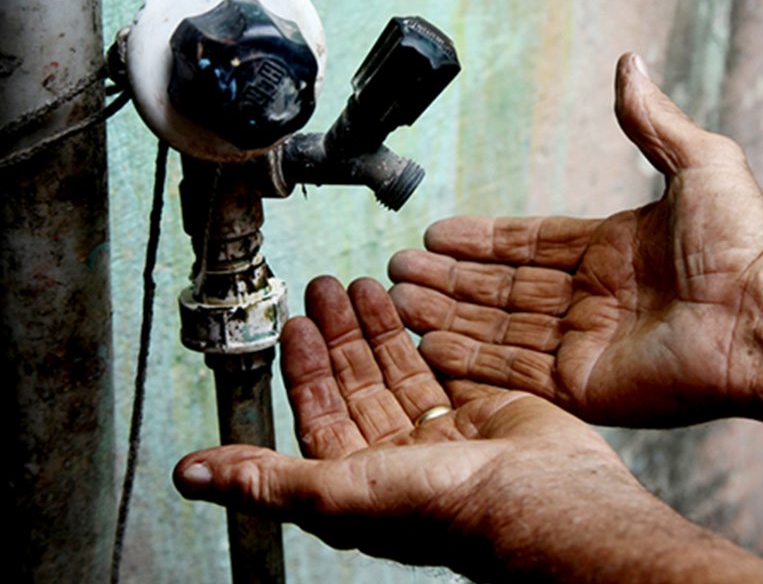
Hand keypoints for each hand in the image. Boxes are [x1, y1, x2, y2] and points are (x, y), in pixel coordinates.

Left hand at [172, 276, 642, 576]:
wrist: (538, 497)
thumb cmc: (444, 509)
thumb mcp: (335, 492)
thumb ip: (264, 478)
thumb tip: (193, 475)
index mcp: (359, 482)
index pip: (319, 415)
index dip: (303, 369)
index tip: (295, 324)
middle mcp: (398, 459)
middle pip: (357, 384)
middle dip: (337, 335)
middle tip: (324, 287)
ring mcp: (443, 433)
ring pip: (399, 371)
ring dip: (376, 327)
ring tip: (362, 284)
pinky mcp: (481, 410)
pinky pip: (443, 365)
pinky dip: (425, 336)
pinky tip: (414, 309)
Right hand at [388, 53, 762, 426]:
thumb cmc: (743, 242)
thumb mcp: (697, 161)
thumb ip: (650, 119)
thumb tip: (630, 64)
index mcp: (612, 253)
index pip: (530, 246)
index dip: (482, 241)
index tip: (437, 234)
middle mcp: (593, 300)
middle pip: (503, 288)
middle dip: (449, 278)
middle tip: (397, 268)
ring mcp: (586, 346)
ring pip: (498, 327)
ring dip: (446, 314)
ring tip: (397, 300)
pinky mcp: (583, 387)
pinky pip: (514, 372)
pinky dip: (470, 360)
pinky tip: (428, 344)